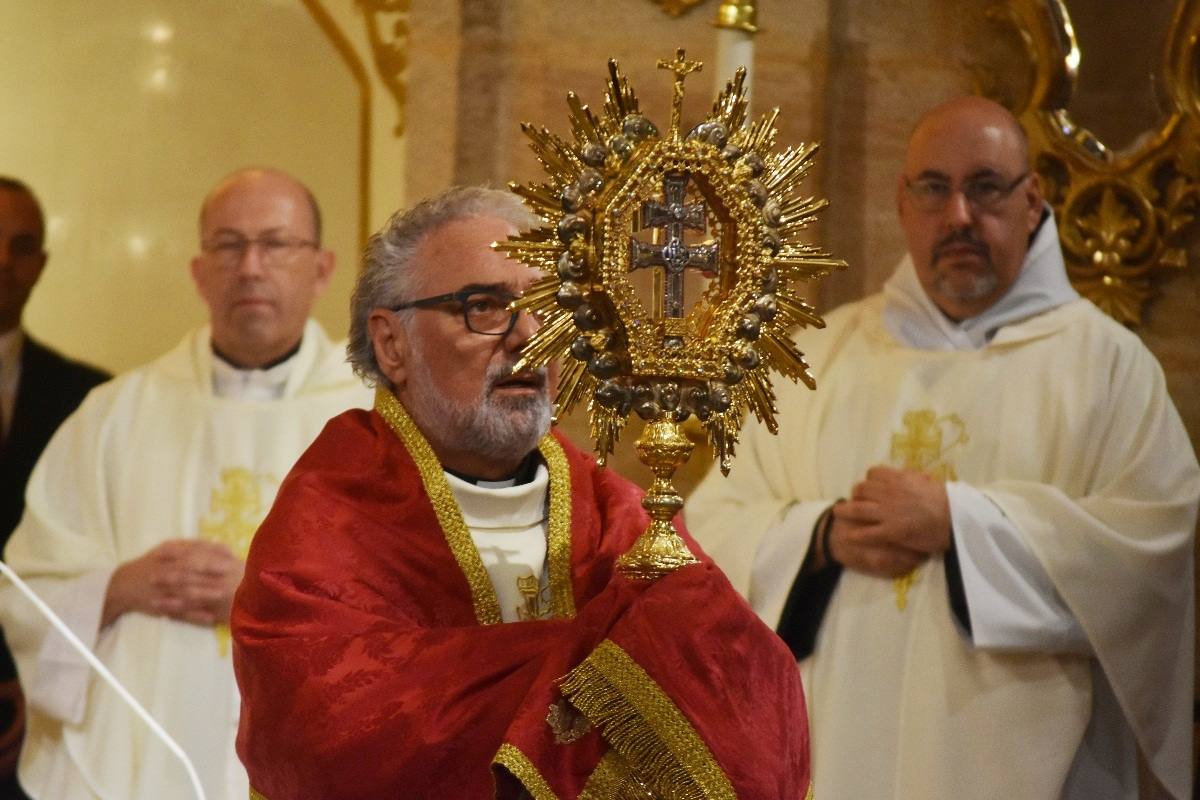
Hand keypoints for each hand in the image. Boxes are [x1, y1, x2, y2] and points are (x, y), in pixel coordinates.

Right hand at [103, 540, 244, 627]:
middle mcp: (165, 571)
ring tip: (223, 596)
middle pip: (189, 571)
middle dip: (209, 573)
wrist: (123, 584)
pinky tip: (210, 618)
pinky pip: (179, 613)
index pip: (191, 552)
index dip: (210, 553)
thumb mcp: (169, 548)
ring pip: (185, 593)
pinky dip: (194, 616)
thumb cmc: (153, 563)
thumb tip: (223, 546)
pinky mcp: (161, 608)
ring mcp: (163, 591)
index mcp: (168, 555)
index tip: (230, 555)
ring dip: (204, 594)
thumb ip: (194, 546)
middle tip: (231, 575)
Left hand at [826, 466, 951, 578]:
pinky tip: (850, 536)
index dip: (869, 480)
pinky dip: (856, 534)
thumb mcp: (931, 482)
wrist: (955, 518)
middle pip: (861, 489)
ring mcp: (887, 512)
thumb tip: (914, 475)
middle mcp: (888, 493)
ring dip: (845, 510)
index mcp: (899, 479)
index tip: (870, 487)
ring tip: (837, 512)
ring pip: (857, 509)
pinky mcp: (890, 531)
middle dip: (856, 494)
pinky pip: (867, 532)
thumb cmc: (948, 500)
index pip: (873, 473)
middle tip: (856, 501)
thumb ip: (917, 479)